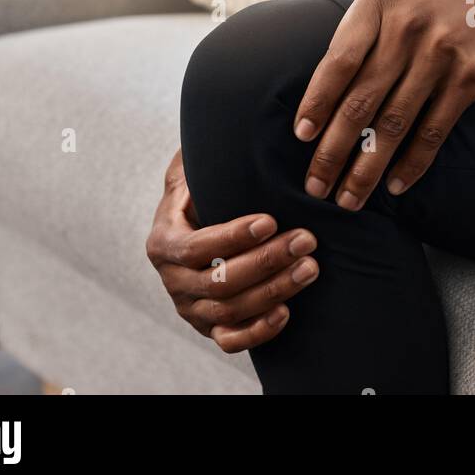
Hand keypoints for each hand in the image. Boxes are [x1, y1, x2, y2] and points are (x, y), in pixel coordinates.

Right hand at [145, 149, 319, 352]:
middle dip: (267, 260)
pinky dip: (259, 331)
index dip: (234, 237)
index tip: (271, 220)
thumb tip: (222, 135)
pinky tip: (288, 310)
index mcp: (163, 243)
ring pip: (231, 309)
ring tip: (311, 266)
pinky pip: (231, 340)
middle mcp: (173, 280)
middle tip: (307, 239)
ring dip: (275, 289)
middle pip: (219, 280)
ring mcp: (191, 308)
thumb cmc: (203, 195)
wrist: (198, 230)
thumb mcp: (193, 172)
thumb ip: (199, 159)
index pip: (197, 247)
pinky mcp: (211, 327)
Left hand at [289, 0, 474, 209]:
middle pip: (360, 100)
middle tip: (315, 186)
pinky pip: (433, 131)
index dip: (317, 102)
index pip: (338, 59)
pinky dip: (412, 163)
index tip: (301, 136)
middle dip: (333, 150)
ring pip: (393, 123)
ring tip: (349, 199)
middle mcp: (408, 25)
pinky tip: (396, 186)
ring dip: (367, 168)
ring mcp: (441, 52)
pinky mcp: (470, 78)